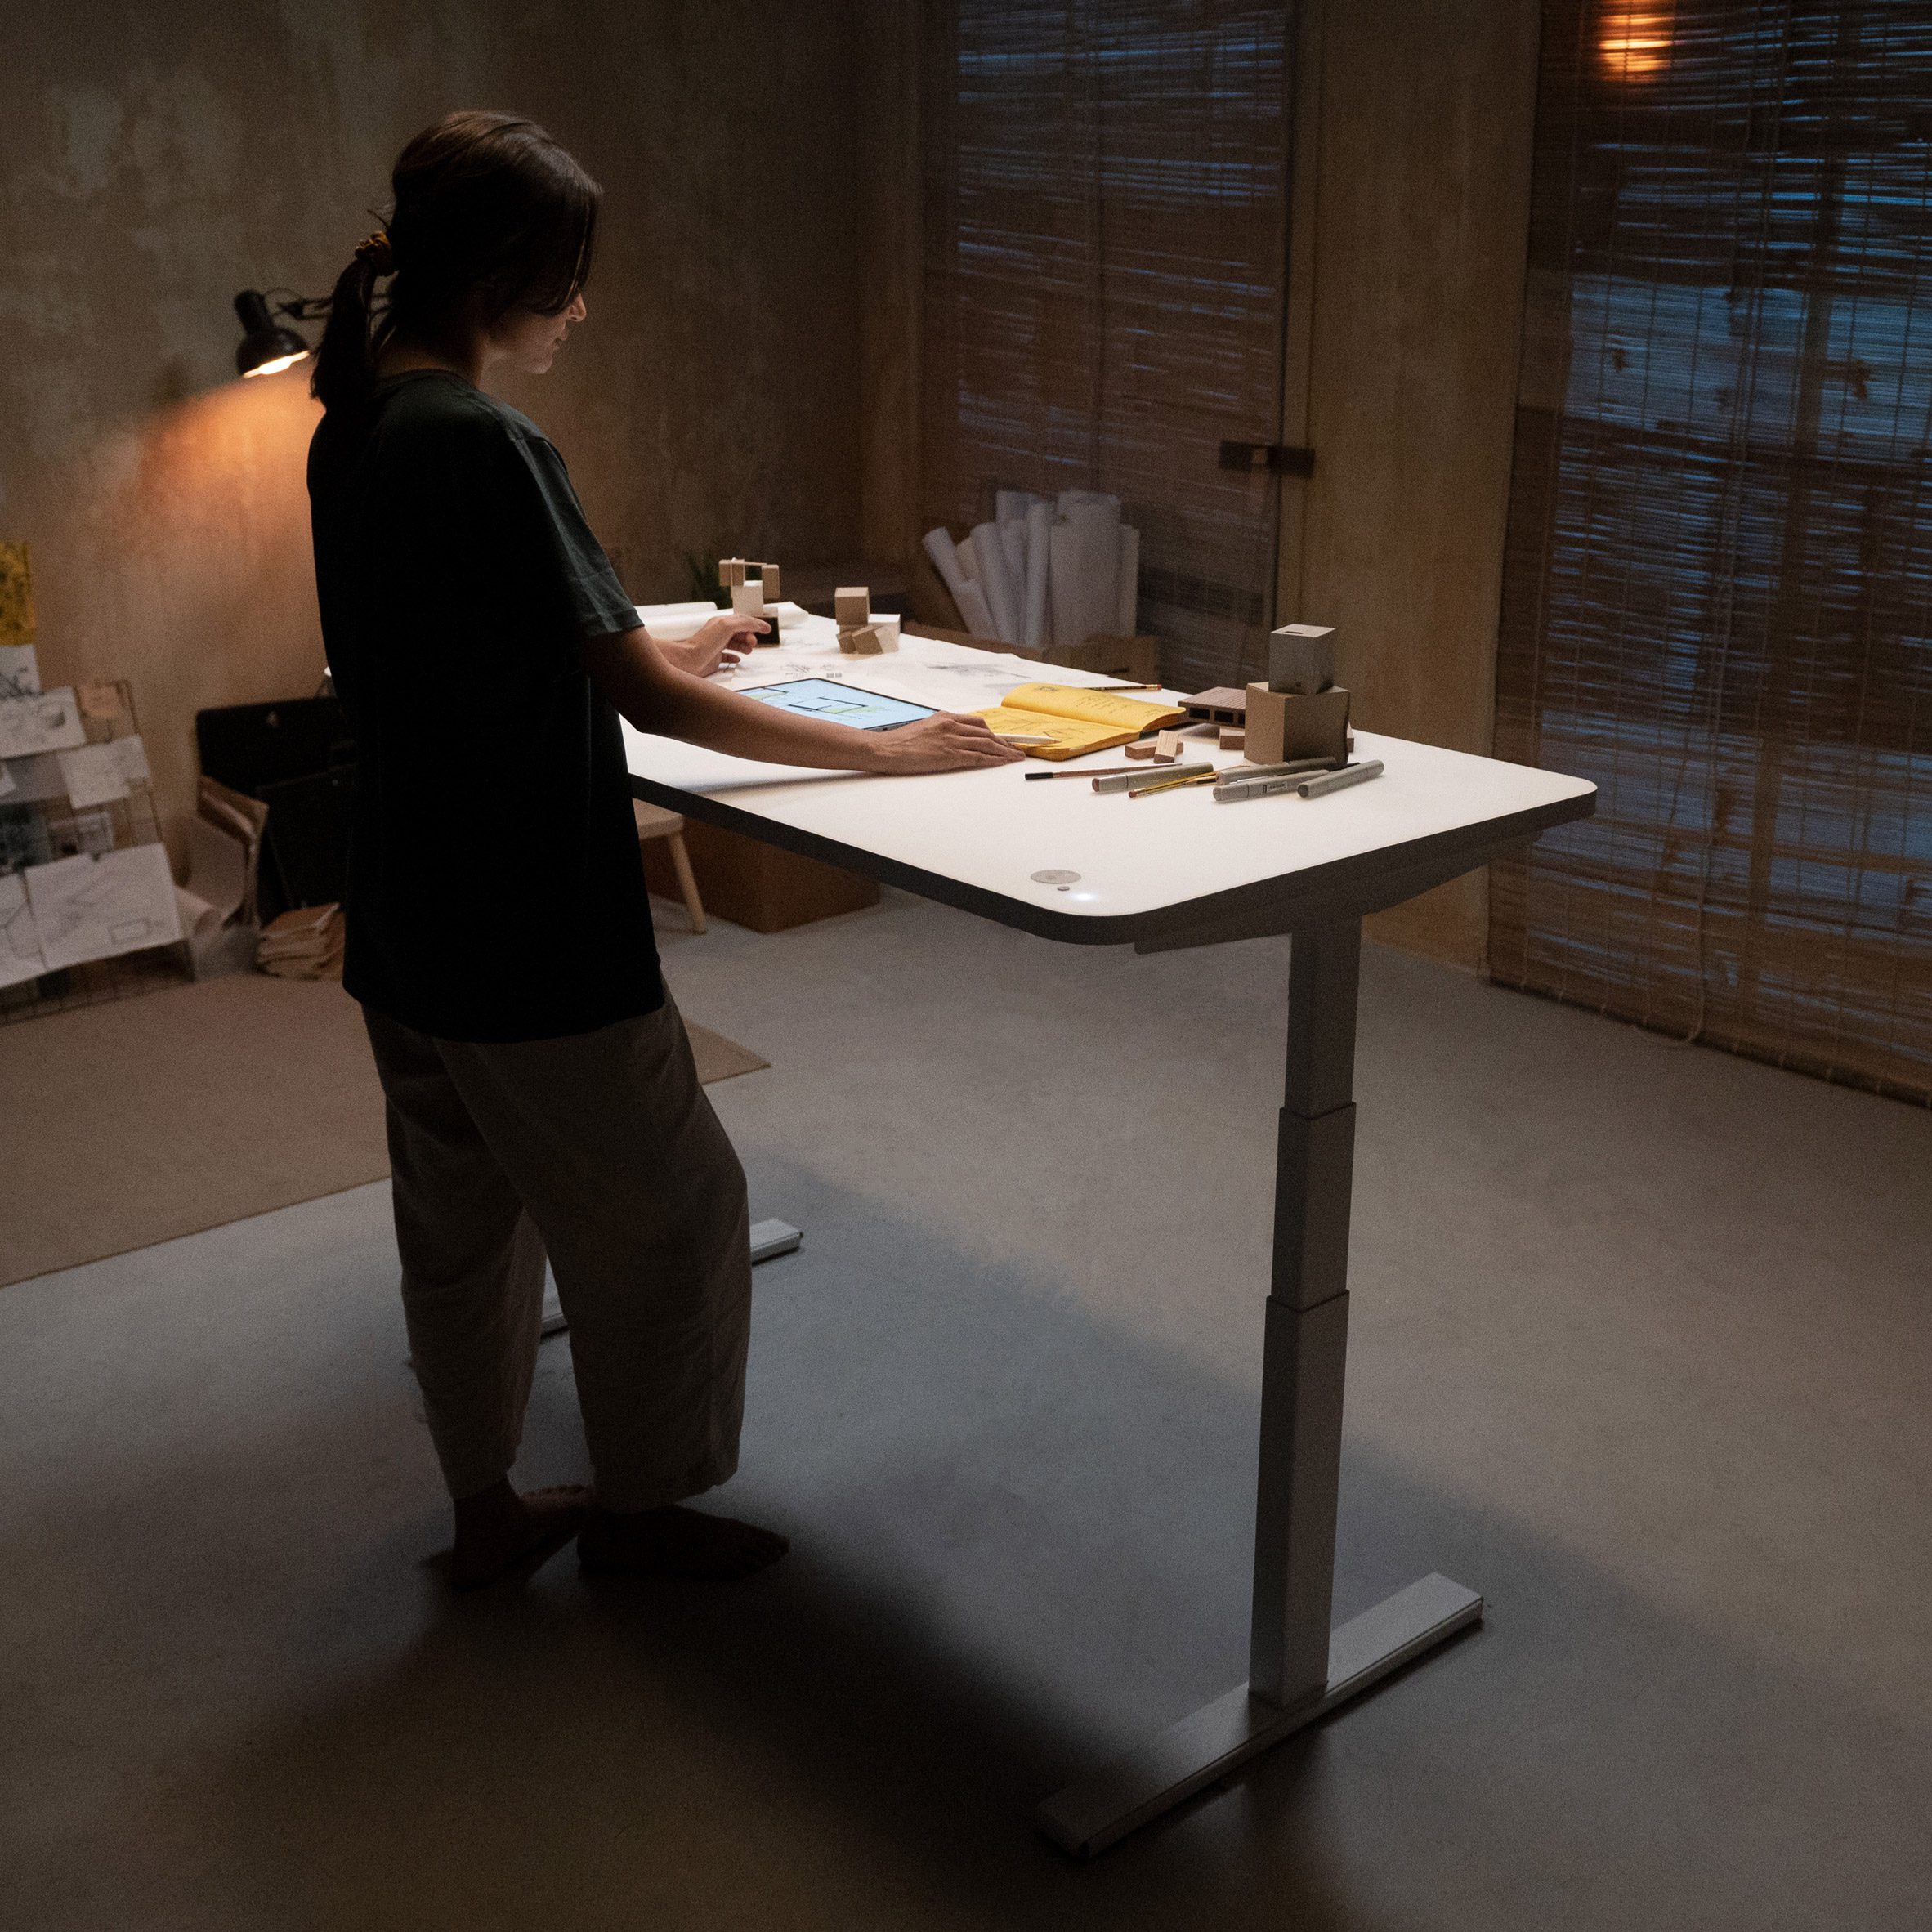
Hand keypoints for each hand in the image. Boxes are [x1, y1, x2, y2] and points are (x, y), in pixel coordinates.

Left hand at [657, 612, 766, 678]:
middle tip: (753, 643)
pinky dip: (735, 656)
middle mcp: (719, 633)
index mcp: (722, 623)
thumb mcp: (727, 626)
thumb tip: (756, 624)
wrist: (689, 660)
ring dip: (745, 646)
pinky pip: (727, 656)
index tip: (766, 629)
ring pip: (735, 644)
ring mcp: (717, 646)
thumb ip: (743, 623)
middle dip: (750, 636)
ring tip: (748, 651)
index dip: (756, 624)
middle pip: (740, 632)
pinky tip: (738, 659)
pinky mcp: (714, 658)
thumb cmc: (704, 643)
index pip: (743, 620)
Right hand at [861, 712, 1026, 774]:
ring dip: (1004, 751)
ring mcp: (951, 739)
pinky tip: (1002, 763)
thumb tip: (950, 739)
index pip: (977, 722)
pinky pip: (978, 757)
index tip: (1002, 739)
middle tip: (1015, 749)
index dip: (993, 732)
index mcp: (944, 717)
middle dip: (1003, 742)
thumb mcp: (923, 729)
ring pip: (987, 744)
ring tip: (1016, 758)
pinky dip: (994, 760)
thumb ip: (940, 731)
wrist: (885, 749)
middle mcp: (951, 725)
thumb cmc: (899, 743)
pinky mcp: (950, 755)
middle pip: (986, 732)